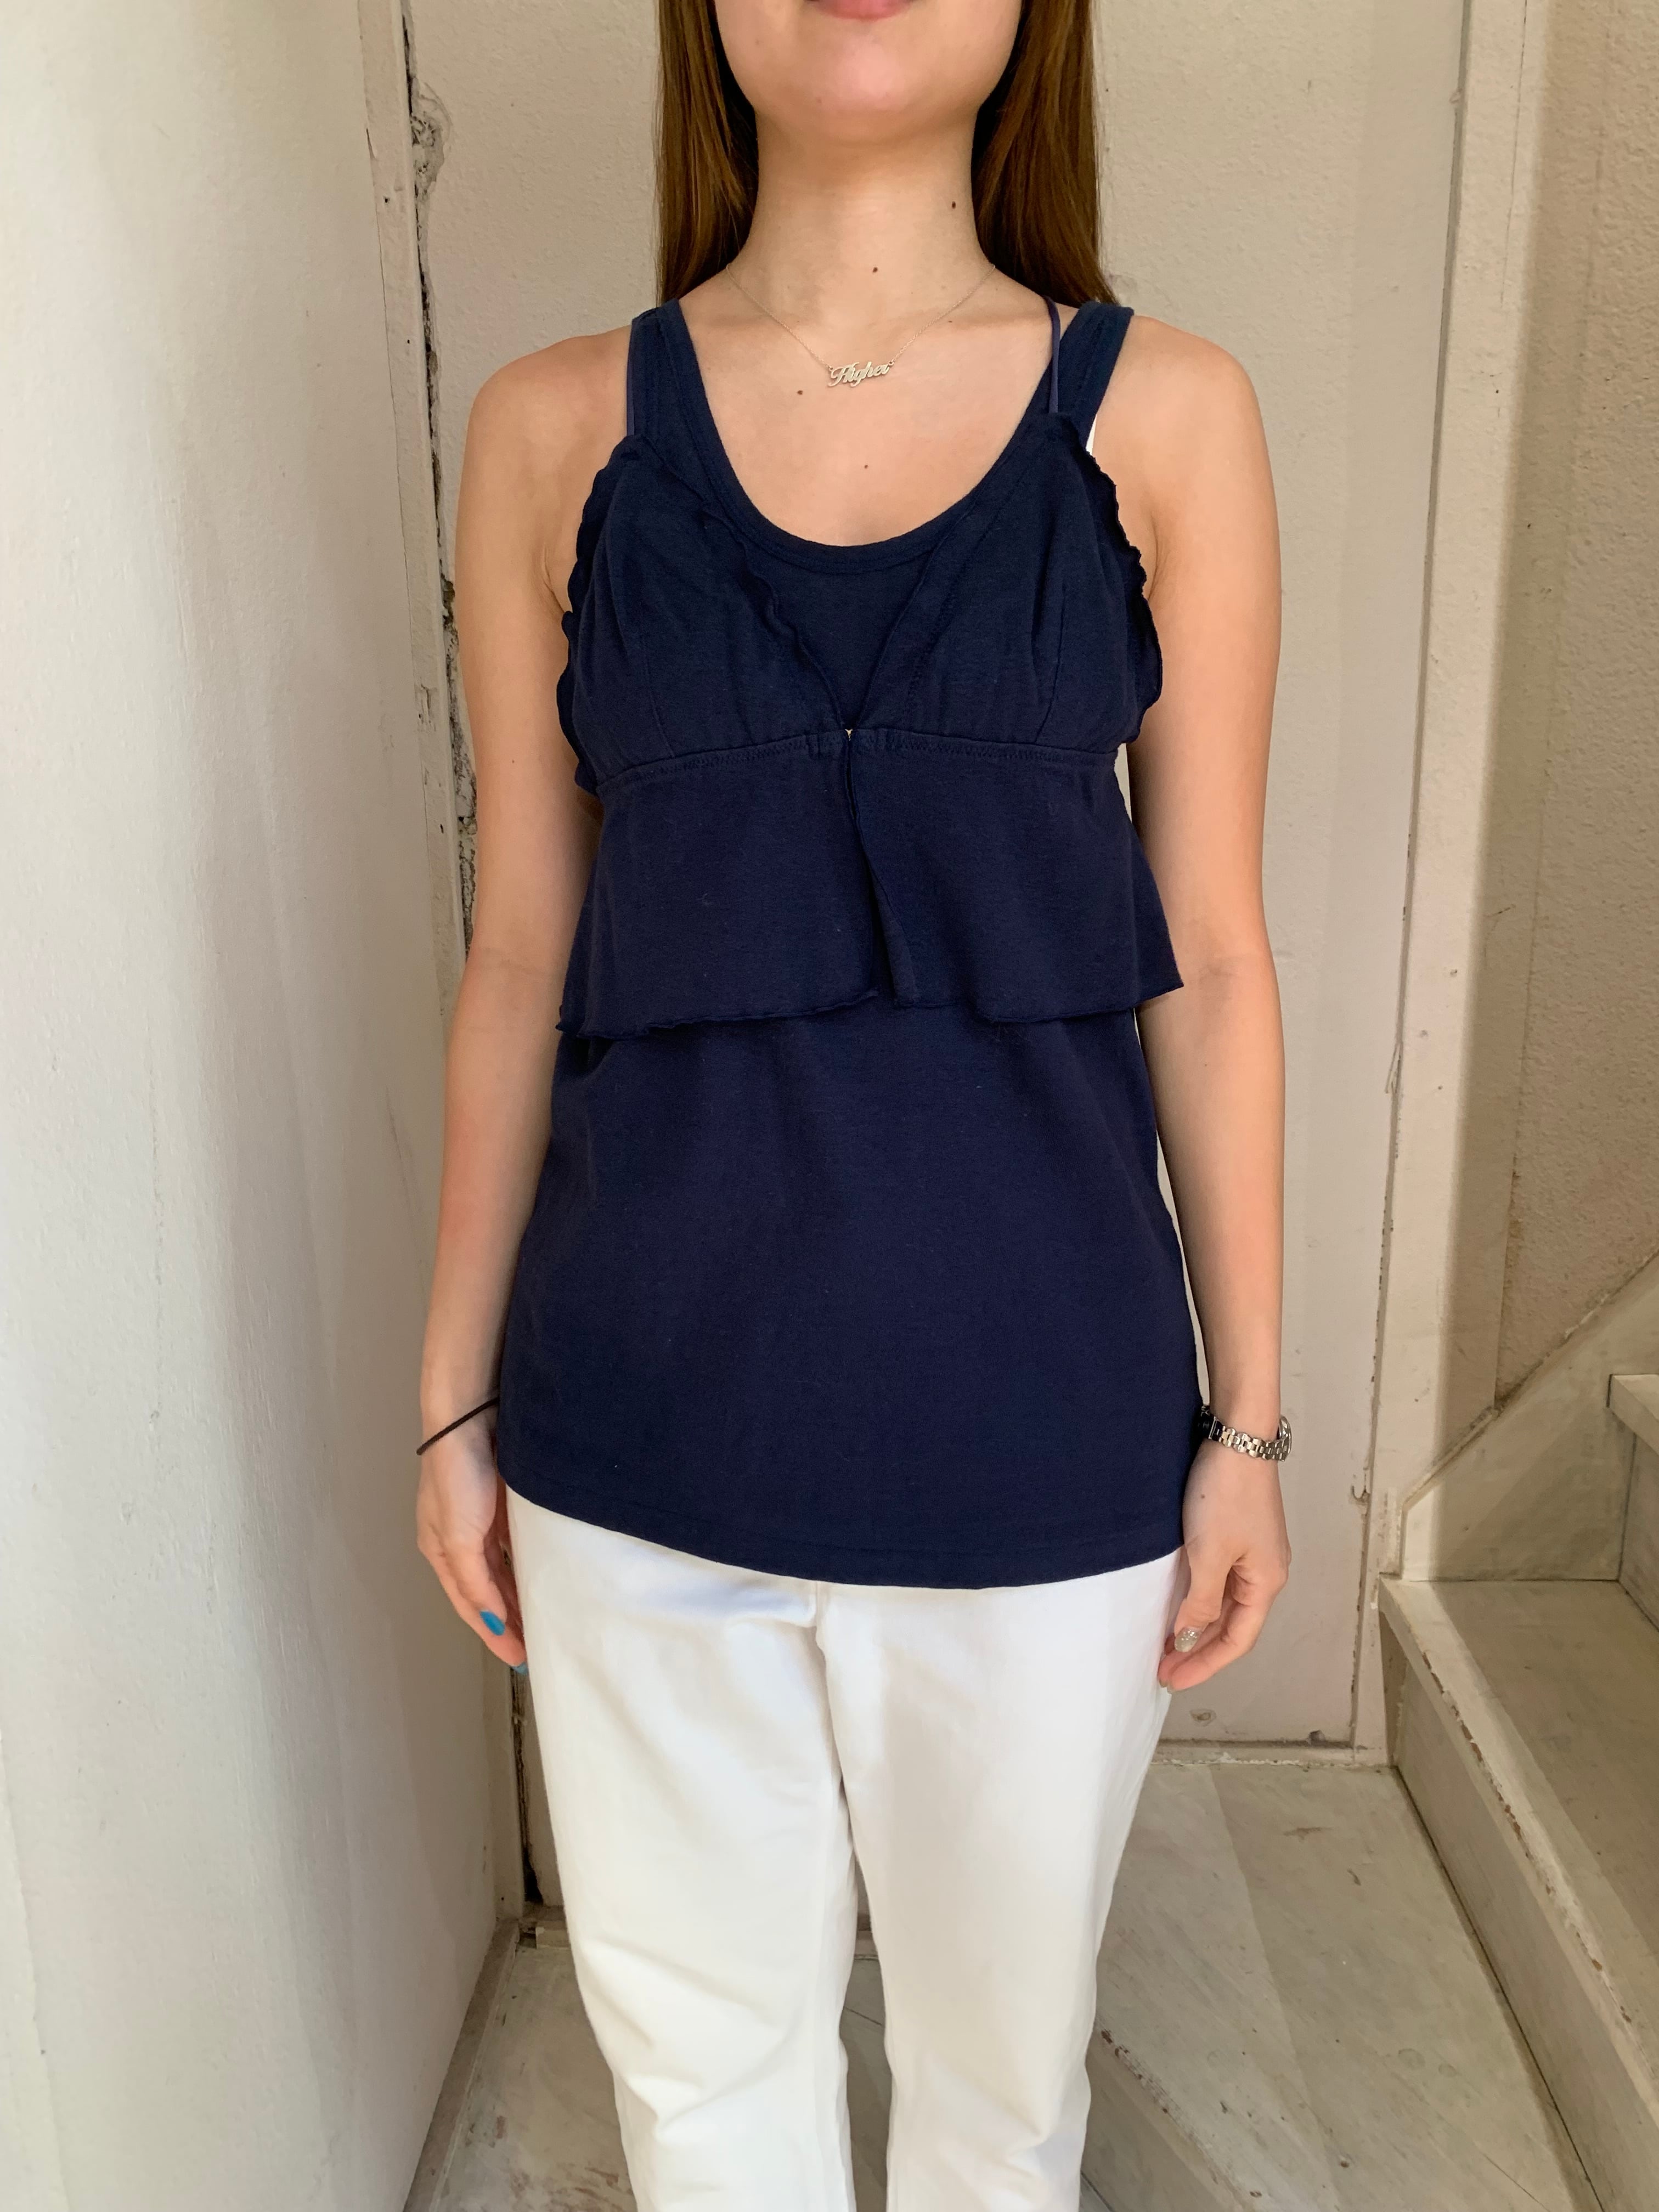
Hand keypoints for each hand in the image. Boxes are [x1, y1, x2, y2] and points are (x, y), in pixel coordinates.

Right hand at [415, 1413, 525, 1666]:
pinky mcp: (503, 1503)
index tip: (519, 1658)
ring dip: (520, 1595)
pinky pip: (518, 1545)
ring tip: (544, 1618)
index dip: (494, 1633)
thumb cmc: (455, 1473)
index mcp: (440, 1551)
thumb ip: (475, 1581)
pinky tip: (544, 1575)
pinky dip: (528, 1565)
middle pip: (487, 1591)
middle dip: (508, 1620)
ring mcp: (482, 1521)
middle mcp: (461, 1540)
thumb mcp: (458, 1537)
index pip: (470, 1605)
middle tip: (537, 1645)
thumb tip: (493, 1621)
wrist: (470, 1416)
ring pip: (504, 1570)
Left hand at [1158, 1441, 1289, 1690]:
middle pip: (1233, 1625)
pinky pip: (1220, 1580)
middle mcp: (1265, 1572)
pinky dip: (1199, 1598)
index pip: (1237, 1640)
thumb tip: (1190, 1636)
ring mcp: (1253, 1552)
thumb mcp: (1209, 1554)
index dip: (1204, 1663)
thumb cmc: (1226, 1493)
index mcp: (1266, 1582)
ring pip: (1225, 1603)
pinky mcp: (1238, 1533)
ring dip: (1197, 1625)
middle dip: (1199, 1649)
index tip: (1171, 1679)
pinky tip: (1178, 1604)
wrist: (1237, 1436)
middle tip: (1163, 1667)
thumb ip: (1200, 1601)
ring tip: (1166, 1644)